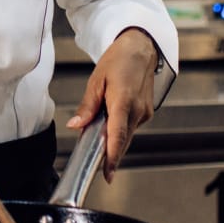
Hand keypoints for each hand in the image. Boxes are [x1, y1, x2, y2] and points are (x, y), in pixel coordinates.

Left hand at [65, 27, 159, 182]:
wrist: (141, 49)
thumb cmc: (118, 60)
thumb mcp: (96, 79)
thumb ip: (88, 105)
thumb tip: (75, 124)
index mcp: (123, 99)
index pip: (117, 133)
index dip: (113, 155)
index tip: (108, 173)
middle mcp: (138, 109)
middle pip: (123, 140)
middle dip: (112, 155)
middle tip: (102, 169)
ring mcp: (145, 112)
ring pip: (128, 135)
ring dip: (115, 141)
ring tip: (100, 140)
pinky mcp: (147, 112)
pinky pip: (131, 127)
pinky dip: (121, 131)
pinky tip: (111, 125)